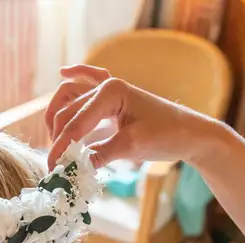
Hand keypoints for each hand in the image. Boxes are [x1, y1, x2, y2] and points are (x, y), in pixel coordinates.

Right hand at [46, 65, 217, 168]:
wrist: (192, 134)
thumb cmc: (167, 136)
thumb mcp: (131, 147)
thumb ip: (98, 155)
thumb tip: (70, 169)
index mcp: (111, 91)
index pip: (76, 122)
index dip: (62, 147)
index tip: (53, 168)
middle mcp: (107, 86)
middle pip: (68, 110)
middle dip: (58, 137)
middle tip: (55, 163)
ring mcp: (110, 89)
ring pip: (71, 98)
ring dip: (59, 117)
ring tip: (56, 143)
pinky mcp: (114, 99)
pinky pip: (89, 81)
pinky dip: (77, 75)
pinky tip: (64, 72)